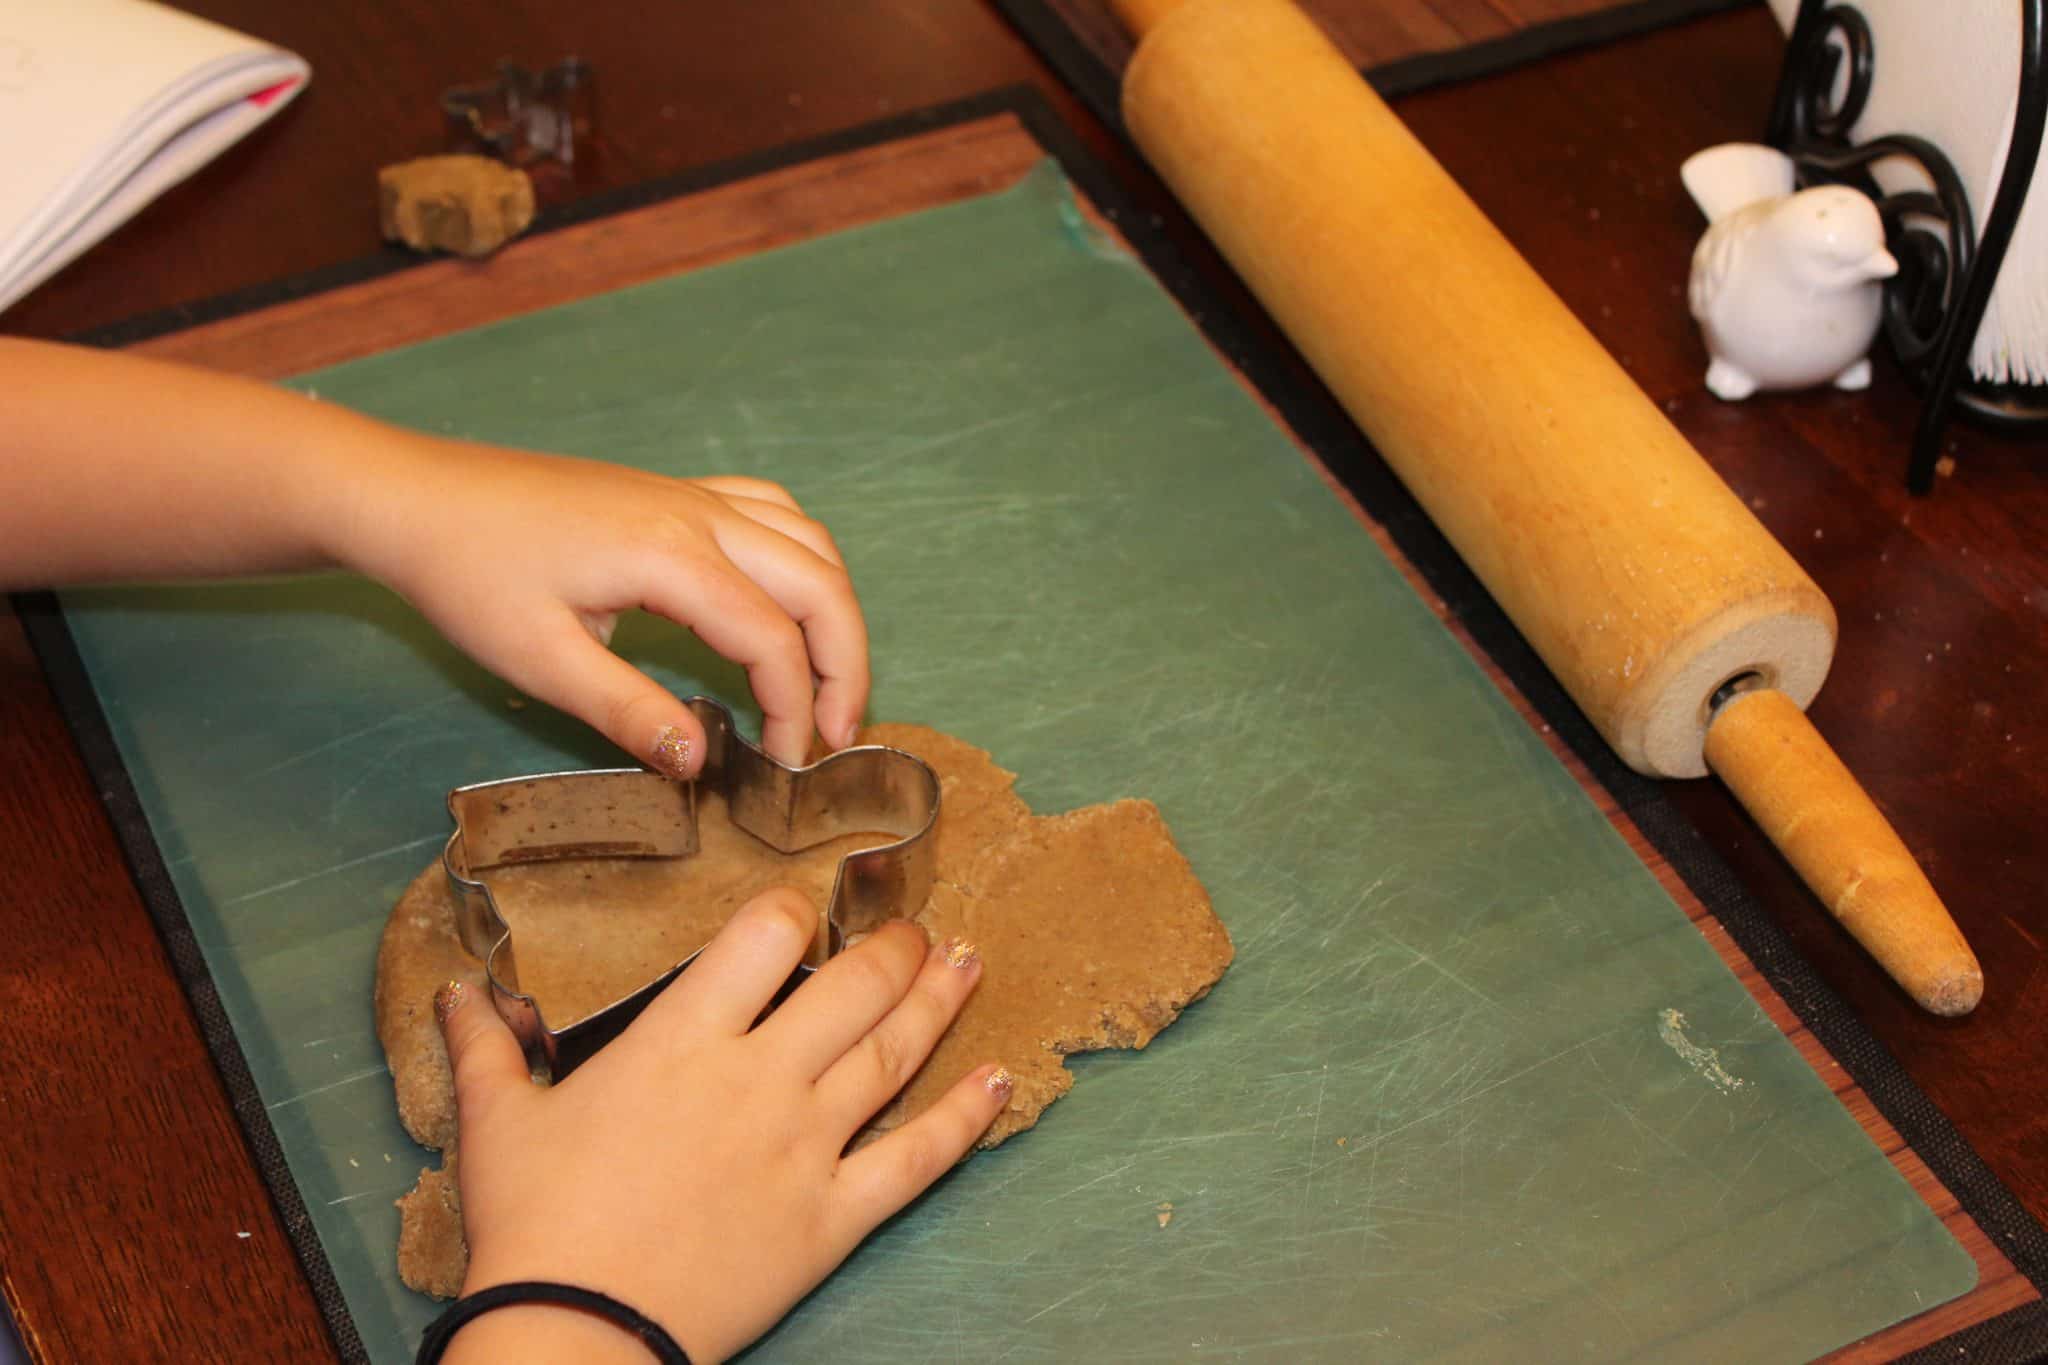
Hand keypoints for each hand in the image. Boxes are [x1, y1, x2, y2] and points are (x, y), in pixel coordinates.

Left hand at [344, 435, 867, 769]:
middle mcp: (698, 514)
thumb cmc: (467, 575)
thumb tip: (700, 760)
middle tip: (838, 735)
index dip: (794, 707)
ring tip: (825, 679)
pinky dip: (804, 558)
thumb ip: (627, 710)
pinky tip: (789, 600)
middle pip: (819, 583)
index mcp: (670, 556)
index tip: (785, 765)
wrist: (418, 497)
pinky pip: (774, 511)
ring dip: (834, 611)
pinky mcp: (675, 492)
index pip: (772, 636)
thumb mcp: (539, 660)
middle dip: (844, 664)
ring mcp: (691, 495)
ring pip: (810, 541)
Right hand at [433, 888, 1010, 1362]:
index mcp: (681, 1040)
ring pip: (894, 1052)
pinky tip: (997, 1081)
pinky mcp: (834, 1216)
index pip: (764, 936)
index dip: (794, 909)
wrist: (574, 1334)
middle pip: (852, 984)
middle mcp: (758, 1077)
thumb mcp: (499, 1122)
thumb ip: (486, 1046)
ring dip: (939, 999)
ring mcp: (806, 1146)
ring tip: (968, 960)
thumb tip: (455, 991)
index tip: (807, 906)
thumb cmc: (534, 1224)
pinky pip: (917, 1157)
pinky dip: (964, 1117)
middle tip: (910, 926)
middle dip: (890, 945)